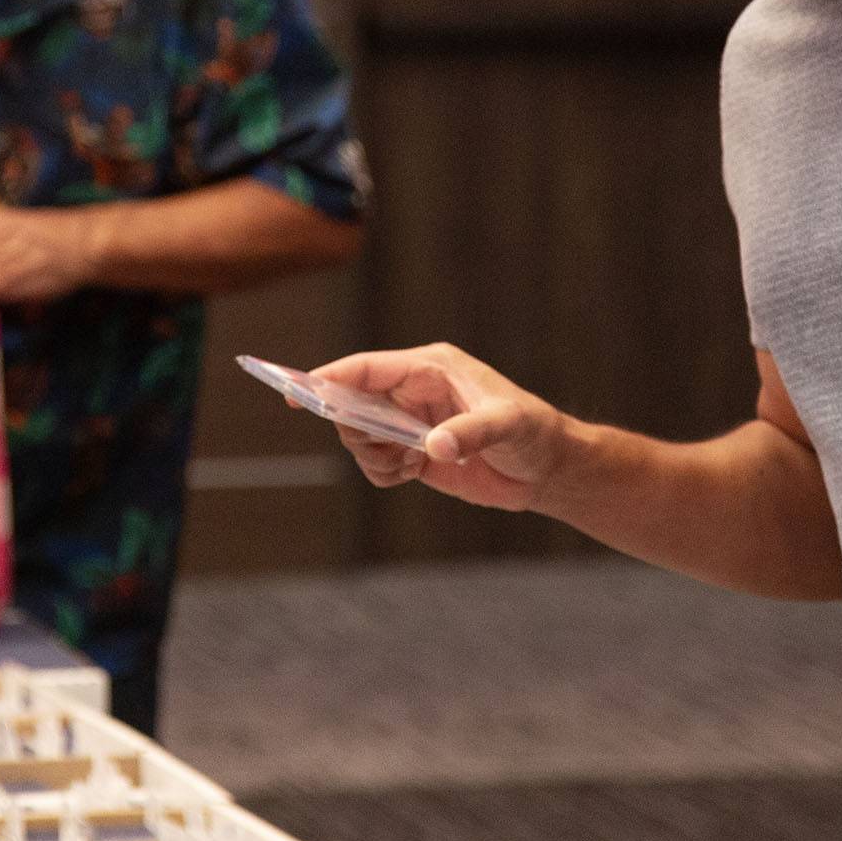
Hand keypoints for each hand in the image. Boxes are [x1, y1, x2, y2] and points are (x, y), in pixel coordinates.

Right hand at [308, 344, 570, 513]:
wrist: (544, 469)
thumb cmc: (532, 432)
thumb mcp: (507, 426)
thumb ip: (470, 433)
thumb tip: (432, 447)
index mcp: (430, 367)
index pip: (366, 369)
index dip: (328, 378)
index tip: (297, 393)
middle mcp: (413, 390)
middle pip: (351, 404)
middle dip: (355, 429)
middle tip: (389, 449)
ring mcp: (409, 421)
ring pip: (358, 435)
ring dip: (372, 455)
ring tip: (409, 464)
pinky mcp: (412, 451)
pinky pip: (374, 462)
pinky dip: (383, 472)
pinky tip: (414, 473)